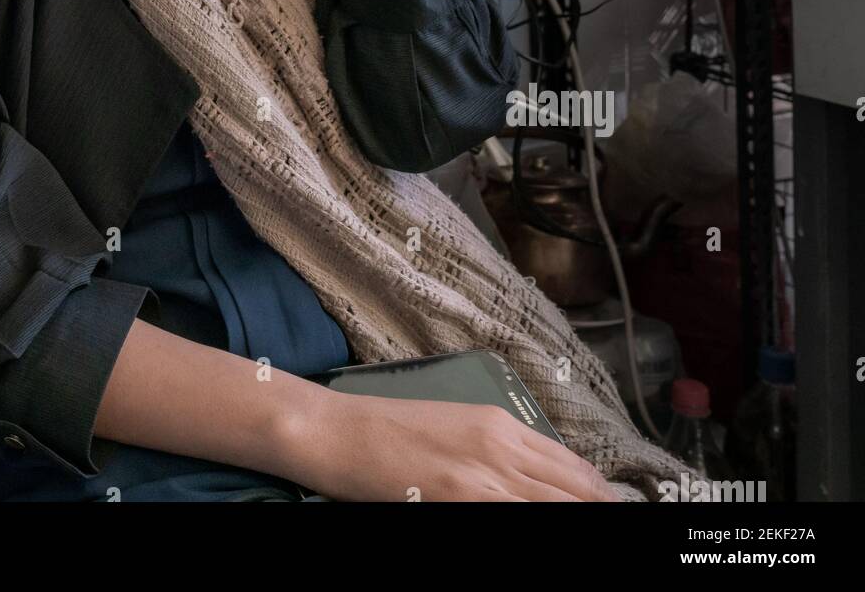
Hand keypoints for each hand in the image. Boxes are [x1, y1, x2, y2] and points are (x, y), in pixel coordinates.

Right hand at [295, 391, 621, 502]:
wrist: (337, 429)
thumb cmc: (386, 430)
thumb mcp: (454, 429)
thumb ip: (498, 452)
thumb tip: (537, 482)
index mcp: (501, 424)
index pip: (576, 470)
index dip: (602, 498)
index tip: (615, 510)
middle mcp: (501, 445)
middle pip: (576, 491)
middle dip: (599, 511)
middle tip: (616, 524)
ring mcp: (483, 474)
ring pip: (557, 504)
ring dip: (578, 518)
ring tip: (600, 529)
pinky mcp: (461, 496)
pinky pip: (521, 518)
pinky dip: (541, 523)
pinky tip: (551, 531)